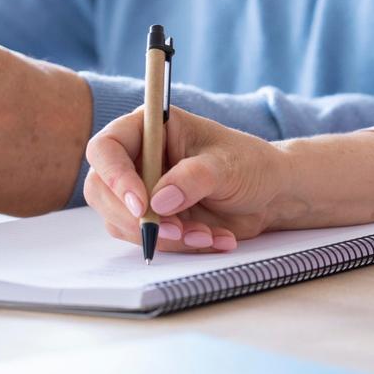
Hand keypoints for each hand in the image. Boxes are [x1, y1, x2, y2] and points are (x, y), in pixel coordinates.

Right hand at [84, 106, 293, 252]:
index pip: (107, 148)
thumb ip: (192, 179)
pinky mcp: (153, 218)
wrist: (271, 194)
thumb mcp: (227, 167)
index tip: (140, 204)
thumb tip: (157, 201)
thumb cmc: (251, 165)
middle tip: (173, 230)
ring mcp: (142, 190)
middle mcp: (139, 157)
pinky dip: (176, 246)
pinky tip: (211, 238)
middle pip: (102, 189)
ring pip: (121, 220)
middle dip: (135, 217)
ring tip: (205, 234)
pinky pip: (146, 239)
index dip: (115, 176)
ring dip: (161, 236)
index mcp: (151, 127)